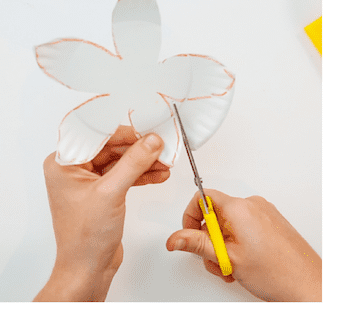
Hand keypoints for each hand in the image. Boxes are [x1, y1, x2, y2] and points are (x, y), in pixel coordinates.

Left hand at [35, 128, 168, 300]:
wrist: (88, 268)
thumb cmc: (84, 236)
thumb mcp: (111, 193)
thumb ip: (133, 164)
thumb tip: (150, 142)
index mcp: (62, 162)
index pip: (94, 136)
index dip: (120, 131)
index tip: (143, 128)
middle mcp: (72, 169)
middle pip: (108, 147)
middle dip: (135, 148)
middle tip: (159, 145)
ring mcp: (86, 181)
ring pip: (117, 161)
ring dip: (141, 161)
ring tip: (164, 161)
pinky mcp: (100, 193)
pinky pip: (120, 175)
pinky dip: (138, 174)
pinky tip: (156, 174)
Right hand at [166, 189, 320, 301]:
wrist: (311, 288)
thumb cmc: (277, 274)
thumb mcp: (228, 259)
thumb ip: (196, 244)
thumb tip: (175, 238)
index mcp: (239, 207)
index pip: (202, 198)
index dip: (190, 217)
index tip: (190, 235)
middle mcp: (252, 205)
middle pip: (216, 214)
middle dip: (210, 239)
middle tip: (216, 260)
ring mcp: (265, 213)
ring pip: (230, 223)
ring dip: (225, 246)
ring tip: (232, 267)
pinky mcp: (274, 223)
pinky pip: (246, 226)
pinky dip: (239, 243)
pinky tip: (244, 263)